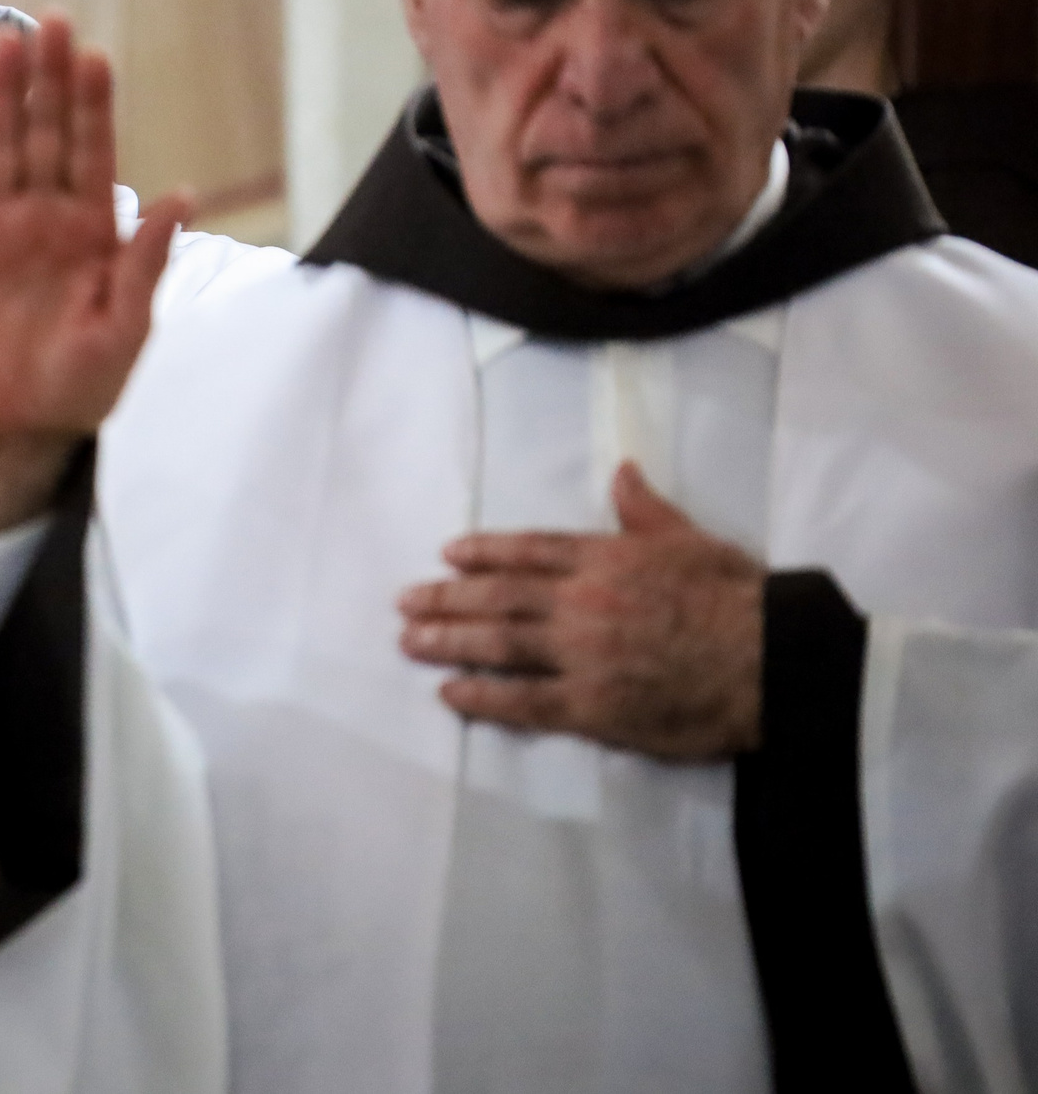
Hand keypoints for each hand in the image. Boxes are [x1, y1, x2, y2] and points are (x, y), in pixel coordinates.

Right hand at [0, 12, 190, 535]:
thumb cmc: (80, 385)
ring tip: (1, 44)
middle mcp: (39, 218)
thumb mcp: (126, 328)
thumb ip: (146, 263)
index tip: (94, 55)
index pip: (92, 153)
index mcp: (90, 230)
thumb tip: (183, 196)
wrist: (17, 434)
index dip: (92, 105)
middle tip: (51, 23)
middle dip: (47, 82)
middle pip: (42, 136)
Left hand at [397, 463, 765, 759]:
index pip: (528, 551)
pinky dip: (483, 697)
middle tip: (405, 601)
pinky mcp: (592, 707)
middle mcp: (580, 603)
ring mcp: (581, 655)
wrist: (774, 661)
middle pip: (498, 597)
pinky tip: (450, 693)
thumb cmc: (738, 598)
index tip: (447, 555)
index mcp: (604, 559)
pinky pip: (524, 700)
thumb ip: (644, 510)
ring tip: (410, 641)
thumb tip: (621, 471)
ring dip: (448, 641)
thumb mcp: (690, 539)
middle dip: (446, 598)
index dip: (483, 552)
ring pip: (499, 644)